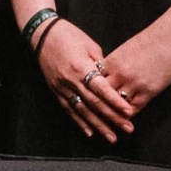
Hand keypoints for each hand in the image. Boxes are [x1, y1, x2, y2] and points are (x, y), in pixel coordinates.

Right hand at [35, 18, 134, 139]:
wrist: (41, 34)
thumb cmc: (68, 35)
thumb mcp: (90, 46)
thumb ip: (102, 65)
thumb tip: (111, 81)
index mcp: (81, 67)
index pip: (101, 89)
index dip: (116, 102)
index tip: (129, 113)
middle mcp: (70, 80)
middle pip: (94, 103)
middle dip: (112, 118)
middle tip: (128, 129)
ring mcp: (61, 87)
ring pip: (82, 110)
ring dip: (98, 125)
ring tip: (111, 137)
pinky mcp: (55, 90)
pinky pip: (68, 109)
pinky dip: (79, 122)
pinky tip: (89, 132)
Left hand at [100, 9, 170, 114]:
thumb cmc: (153, 39)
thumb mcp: (128, 48)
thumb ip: (117, 62)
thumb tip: (110, 71)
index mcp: (112, 60)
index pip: (93, 79)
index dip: (90, 89)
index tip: (87, 97)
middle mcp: (119, 73)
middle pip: (101, 94)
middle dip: (97, 103)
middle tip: (92, 114)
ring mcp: (133, 84)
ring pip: (115, 104)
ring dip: (111, 113)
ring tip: (107, 123)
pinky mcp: (149, 91)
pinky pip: (133, 108)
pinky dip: (127, 115)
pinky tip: (125, 120)